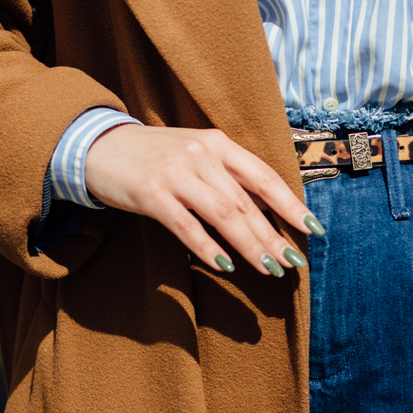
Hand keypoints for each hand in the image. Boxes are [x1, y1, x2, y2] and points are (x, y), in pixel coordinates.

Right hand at [85, 124, 322, 275]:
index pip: (264, 176)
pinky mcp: (149, 192)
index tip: (313, 228)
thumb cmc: (157, 156)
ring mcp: (175, 173)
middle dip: (273, 235)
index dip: (290, 204)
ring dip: (248, 244)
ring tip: (269, 268)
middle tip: (293, 261)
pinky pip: (185, 225)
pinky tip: (224, 265)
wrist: (98, 144)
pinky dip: (206, 247)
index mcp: (219, 144)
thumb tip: (271, 208)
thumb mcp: (199, 156)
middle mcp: (202, 155)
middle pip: (247, 202)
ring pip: (223, 214)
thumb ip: (232, 177)